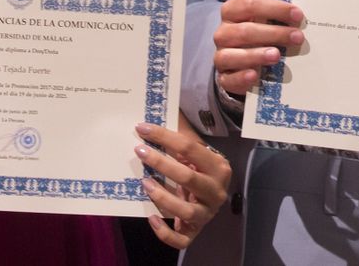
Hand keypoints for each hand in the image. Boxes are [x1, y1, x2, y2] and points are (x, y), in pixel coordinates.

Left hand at [134, 122, 232, 249]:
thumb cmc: (198, 169)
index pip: (190, 148)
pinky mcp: (196, 232)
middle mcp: (216, 191)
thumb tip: (153, 119)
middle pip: (188, 177)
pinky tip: (151, 218)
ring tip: (145, 183)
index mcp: (218, 166)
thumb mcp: (194, 153)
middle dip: (161, 163)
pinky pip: (180, 239)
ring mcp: (207, 213)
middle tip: (140, 151)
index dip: (165, 136)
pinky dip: (164, 232)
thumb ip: (179, 138)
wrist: (210, 197)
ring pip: (185, 210)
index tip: (142, 128)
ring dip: (162, 197)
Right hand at [212, 0, 303, 96]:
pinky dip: (241, 77)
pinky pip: (228, 79)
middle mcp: (223, 33)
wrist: (239, 60)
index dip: (275, 9)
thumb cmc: (257, 34)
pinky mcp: (223, 77)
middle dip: (274, 33)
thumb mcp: (264, 21)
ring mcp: (220, 56)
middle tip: (297, 37)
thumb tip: (300, 19)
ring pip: (232, 55)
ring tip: (277, 56)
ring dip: (257, 55)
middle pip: (245, 31)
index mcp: (232, 11)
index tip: (298, 15)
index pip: (251, 4)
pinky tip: (255, 75)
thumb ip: (277, 18)